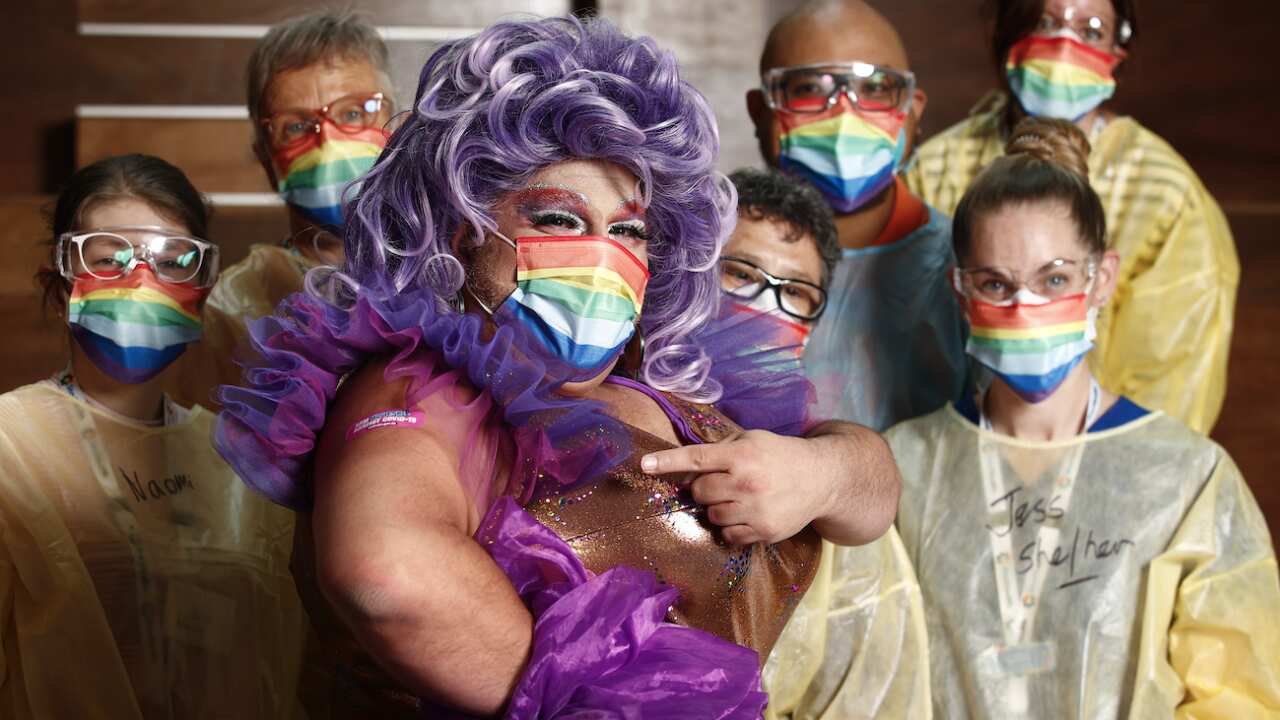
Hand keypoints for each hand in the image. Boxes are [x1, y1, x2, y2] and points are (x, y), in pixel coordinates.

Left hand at [640, 429, 832, 545]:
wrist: (821, 479)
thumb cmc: (780, 455)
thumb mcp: (752, 439)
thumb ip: (721, 448)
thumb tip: (687, 466)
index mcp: (741, 454)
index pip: (696, 458)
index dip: (667, 462)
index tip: (643, 465)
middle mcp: (746, 482)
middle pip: (699, 491)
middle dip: (704, 487)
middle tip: (722, 482)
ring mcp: (755, 510)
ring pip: (711, 515)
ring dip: (717, 507)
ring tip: (738, 497)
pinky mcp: (764, 532)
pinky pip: (728, 534)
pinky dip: (730, 526)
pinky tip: (747, 514)